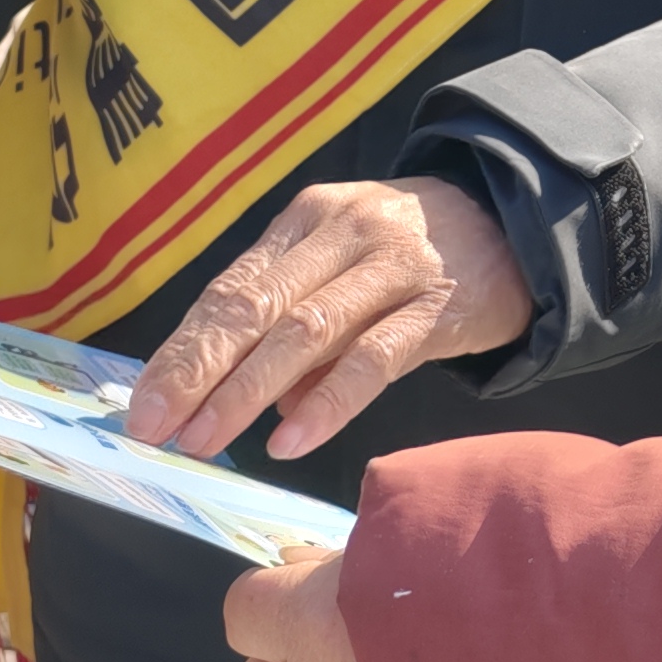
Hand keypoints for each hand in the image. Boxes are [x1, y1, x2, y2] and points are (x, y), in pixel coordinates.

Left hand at [127, 175, 533, 463]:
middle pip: (255, 306)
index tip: (142, 406)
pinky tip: (291, 439)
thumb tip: (244, 403)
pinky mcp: (437, 305)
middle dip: (197, 371)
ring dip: (247, 392)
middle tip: (157, 429)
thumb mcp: (344, 269)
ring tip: (206, 441)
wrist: (519, 225)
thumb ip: (295, 326)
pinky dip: (328, 401)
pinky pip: (374, 358)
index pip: (230, 290)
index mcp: (306, 221)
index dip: (181, 351)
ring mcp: (391, 266)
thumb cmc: (413, 257)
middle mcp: (342, 233)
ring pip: (304, 330)